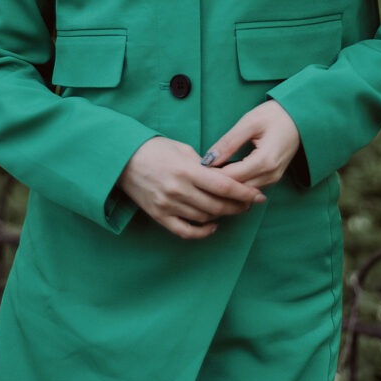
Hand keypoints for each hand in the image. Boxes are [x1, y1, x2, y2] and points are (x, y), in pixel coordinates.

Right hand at [116, 136, 266, 239]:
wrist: (122, 160)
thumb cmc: (153, 150)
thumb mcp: (181, 149)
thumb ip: (203, 164)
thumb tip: (223, 176)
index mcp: (186, 170)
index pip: (224, 185)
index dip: (244, 192)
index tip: (258, 195)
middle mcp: (178, 190)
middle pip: (218, 205)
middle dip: (239, 206)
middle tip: (250, 203)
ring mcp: (168, 205)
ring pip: (205, 217)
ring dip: (223, 215)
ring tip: (233, 209)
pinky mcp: (159, 216)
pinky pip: (186, 231)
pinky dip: (202, 231)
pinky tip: (212, 225)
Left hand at [201, 100, 301, 189]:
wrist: (301, 117)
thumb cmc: (276, 116)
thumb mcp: (249, 122)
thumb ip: (228, 142)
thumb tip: (208, 160)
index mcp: (264, 161)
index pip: (230, 178)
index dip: (210, 176)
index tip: (194, 170)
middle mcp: (270, 175)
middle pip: (236, 189)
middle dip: (216, 184)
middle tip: (196, 175)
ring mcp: (273, 178)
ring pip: (243, 192)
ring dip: (226, 186)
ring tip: (207, 176)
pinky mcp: (273, 178)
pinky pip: (251, 186)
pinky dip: (237, 183)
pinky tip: (223, 175)